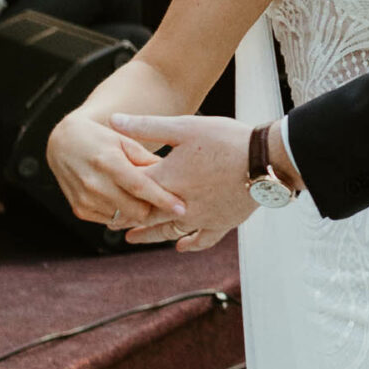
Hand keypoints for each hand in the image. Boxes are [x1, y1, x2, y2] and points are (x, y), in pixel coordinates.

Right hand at [46, 111, 186, 234]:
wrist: (63, 145)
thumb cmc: (101, 140)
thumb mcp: (125, 141)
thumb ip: (148, 160)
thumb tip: (175, 177)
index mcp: (109, 162)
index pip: (140, 188)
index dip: (163, 200)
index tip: (182, 208)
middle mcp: (94, 183)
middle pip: (136, 210)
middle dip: (154, 209)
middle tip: (167, 203)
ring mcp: (85, 199)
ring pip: (125, 219)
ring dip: (138, 212)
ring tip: (146, 200)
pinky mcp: (80, 210)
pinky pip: (111, 221)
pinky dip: (122, 214)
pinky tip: (126, 200)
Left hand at [110, 114, 256, 250]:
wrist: (265, 160)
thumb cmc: (226, 140)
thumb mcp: (184, 127)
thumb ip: (147, 126)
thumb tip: (114, 121)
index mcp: (166, 179)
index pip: (131, 189)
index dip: (115, 189)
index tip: (102, 191)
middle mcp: (179, 204)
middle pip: (144, 215)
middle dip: (126, 218)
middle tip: (110, 221)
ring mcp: (200, 217)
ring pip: (167, 231)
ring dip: (148, 235)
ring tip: (132, 238)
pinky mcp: (221, 223)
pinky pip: (202, 239)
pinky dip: (189, 244)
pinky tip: (180, 247)